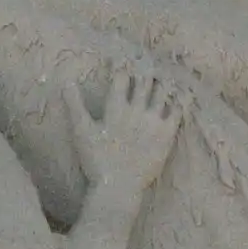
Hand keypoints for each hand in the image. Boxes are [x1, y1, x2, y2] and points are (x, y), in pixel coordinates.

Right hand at [66, 69, 181, 201]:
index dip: (122, 67)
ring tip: (162, 78)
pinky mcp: (167, 134)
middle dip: (144, 71)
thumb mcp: (82, 132)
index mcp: (116, 108)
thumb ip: (75, 105)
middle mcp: (137, 110)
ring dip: (162, 82)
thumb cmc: (97, 160)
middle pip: (144, 81)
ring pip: (162, 91)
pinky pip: (178, 110)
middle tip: (146, 65)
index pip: (122, 77)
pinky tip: (182, 93)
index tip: (124, 61)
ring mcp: (154, 121)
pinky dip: (180, 99)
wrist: (118, 187)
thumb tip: (65, 81)